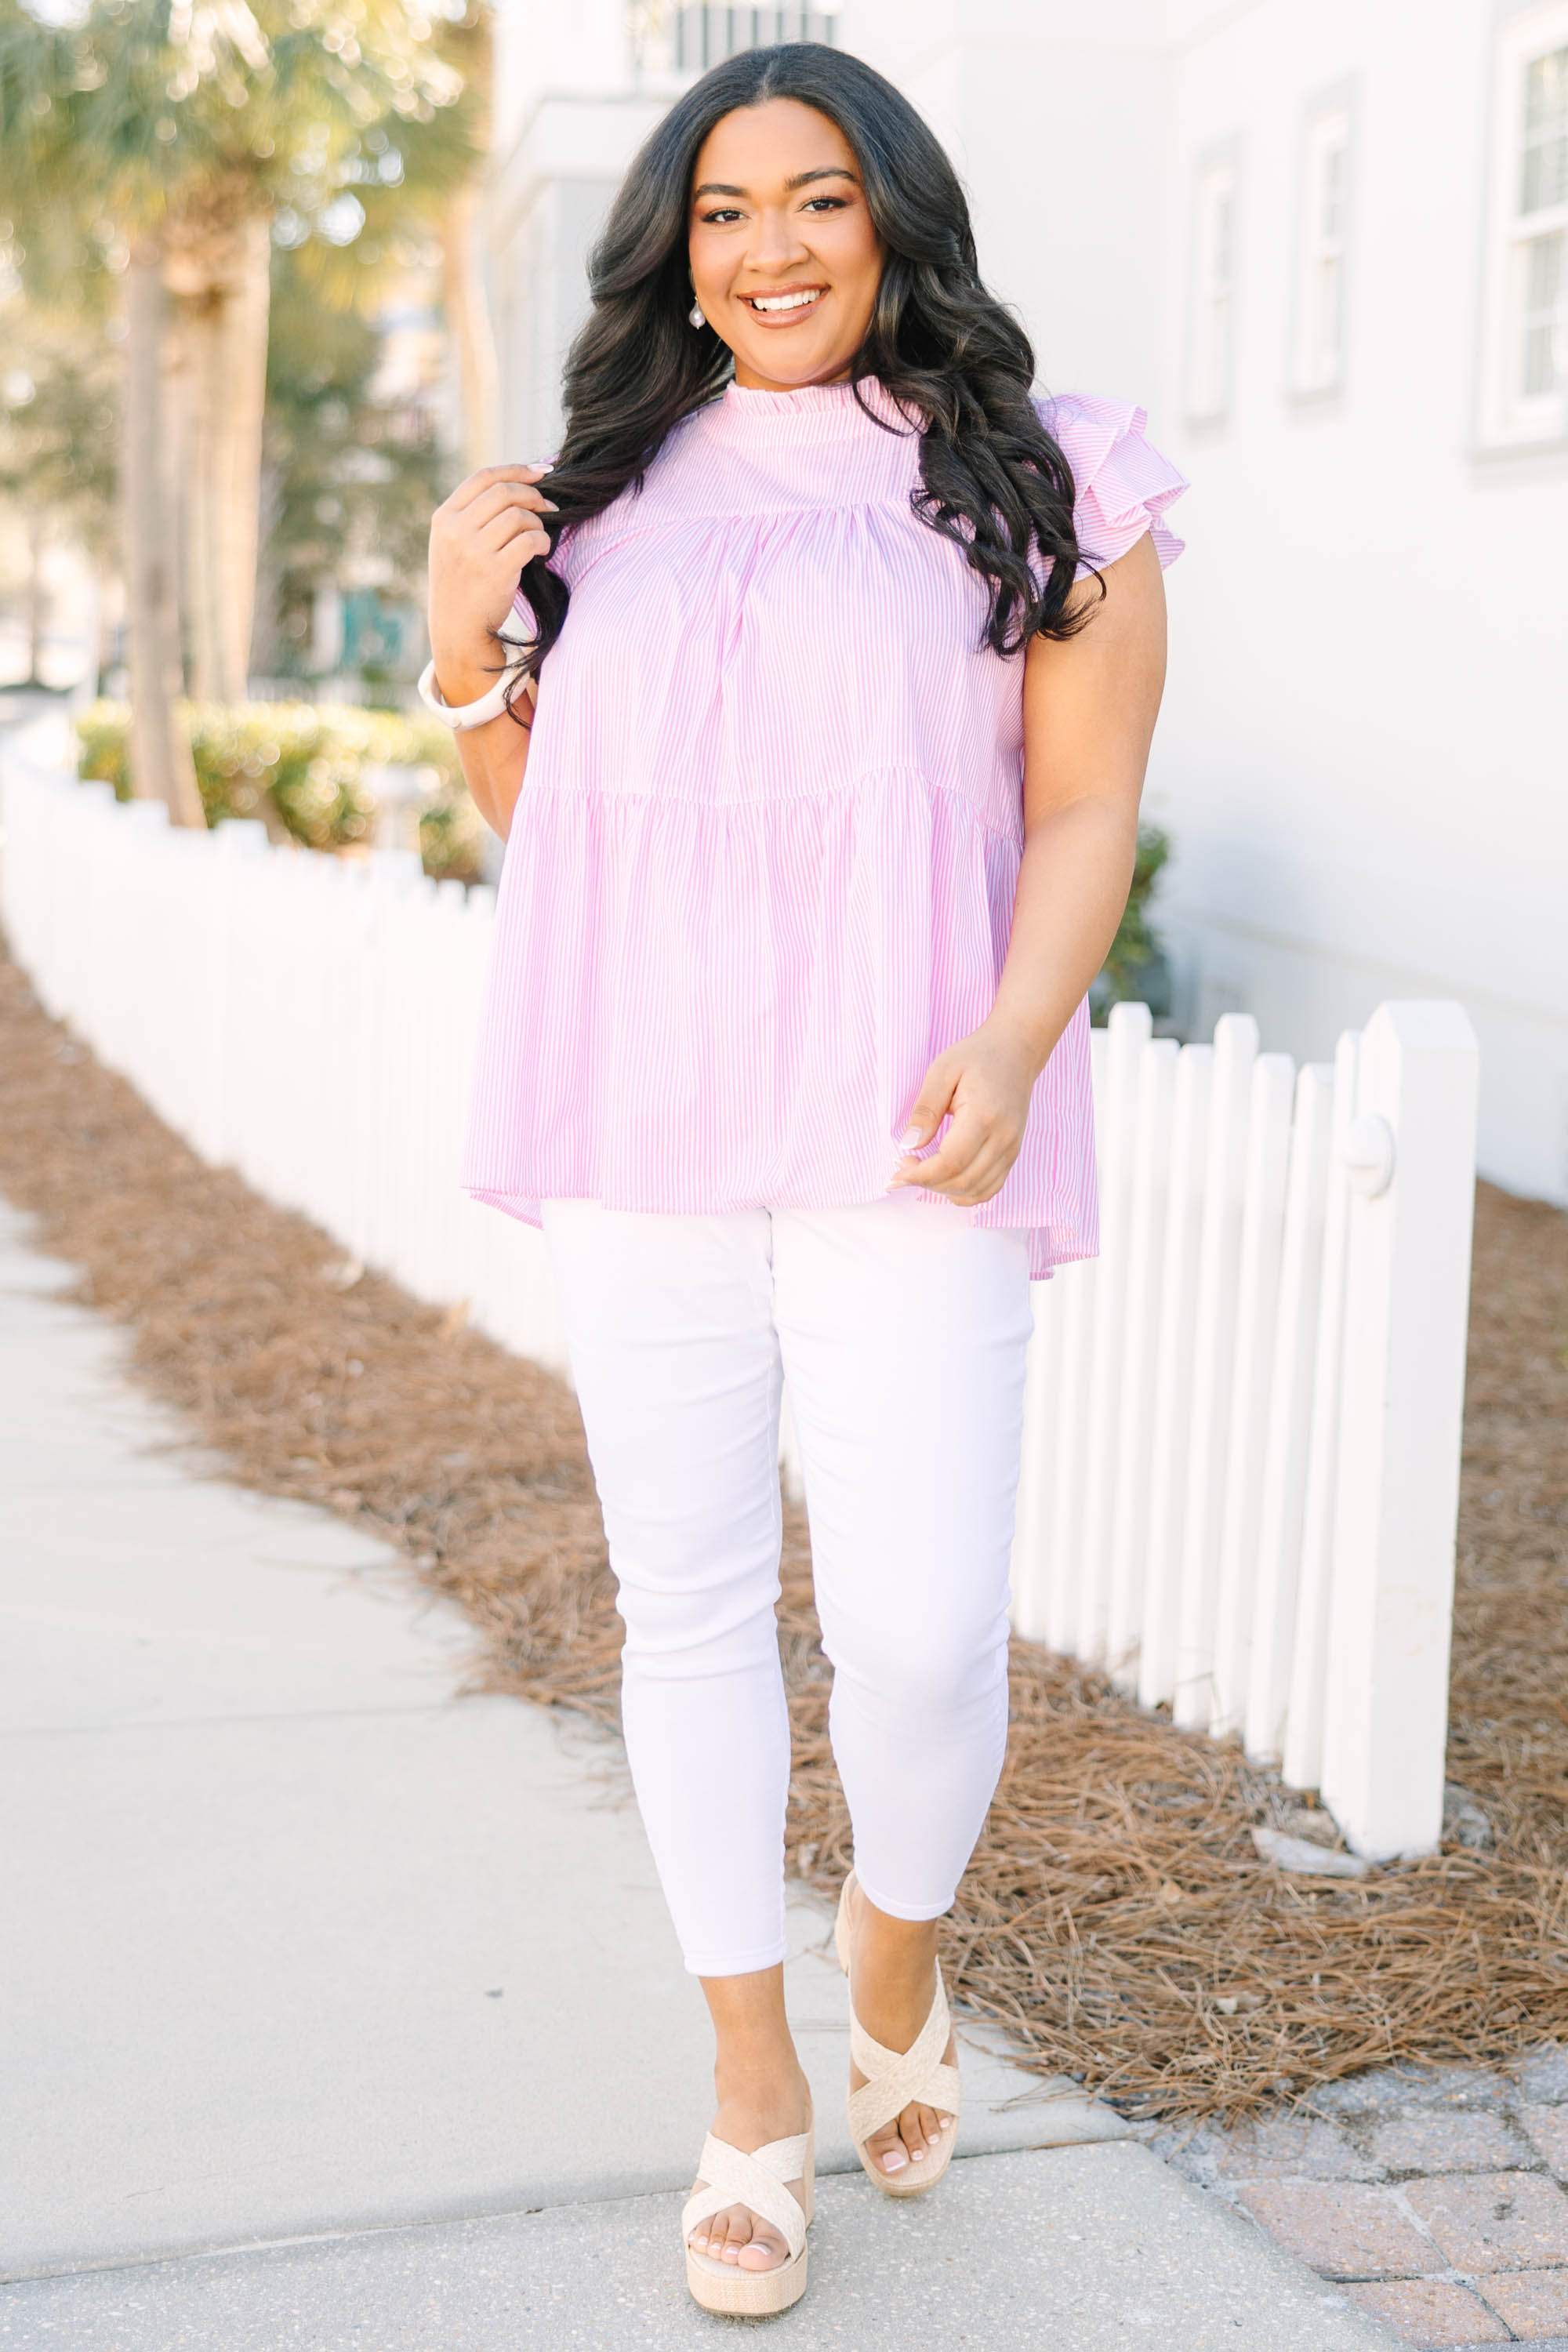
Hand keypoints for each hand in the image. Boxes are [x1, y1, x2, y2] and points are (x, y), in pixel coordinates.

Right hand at [427, 464, 555, 706]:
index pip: (483, 477)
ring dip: (538, 523)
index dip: (516, 470)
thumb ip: (472, 515)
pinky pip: (530, 540)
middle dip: (533, 495)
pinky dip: (542, 542)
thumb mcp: (452, 544)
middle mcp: (456, 530)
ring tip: (539, 537)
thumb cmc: (461, 585)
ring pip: (519, 516)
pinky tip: (541, 551)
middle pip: (504, 492)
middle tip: (549, 505)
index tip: (540, 472)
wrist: (457, 629)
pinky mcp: (495, 571)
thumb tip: (518, 485)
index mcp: (444, 518)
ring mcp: (474, 550)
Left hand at [889, 1021, 1039, 1205]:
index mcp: (984, 1116)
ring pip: (975, 1191)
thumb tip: (909, 1145)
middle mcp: (1003, 1138)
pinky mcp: (1012, 1154)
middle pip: (962, 1181)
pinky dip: (963, 1192)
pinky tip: (944, 1179)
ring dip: (942, 1190)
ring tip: (921, 1172)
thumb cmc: (977, 1057)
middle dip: (926, 1183)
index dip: (920, 1175)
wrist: (1016, 1052)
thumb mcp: (942, 1071)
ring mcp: (1011, 1149)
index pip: (951, 1162)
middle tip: (903, 1167)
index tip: (897, 1170)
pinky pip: (989, 1189)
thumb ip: (925, 1109)